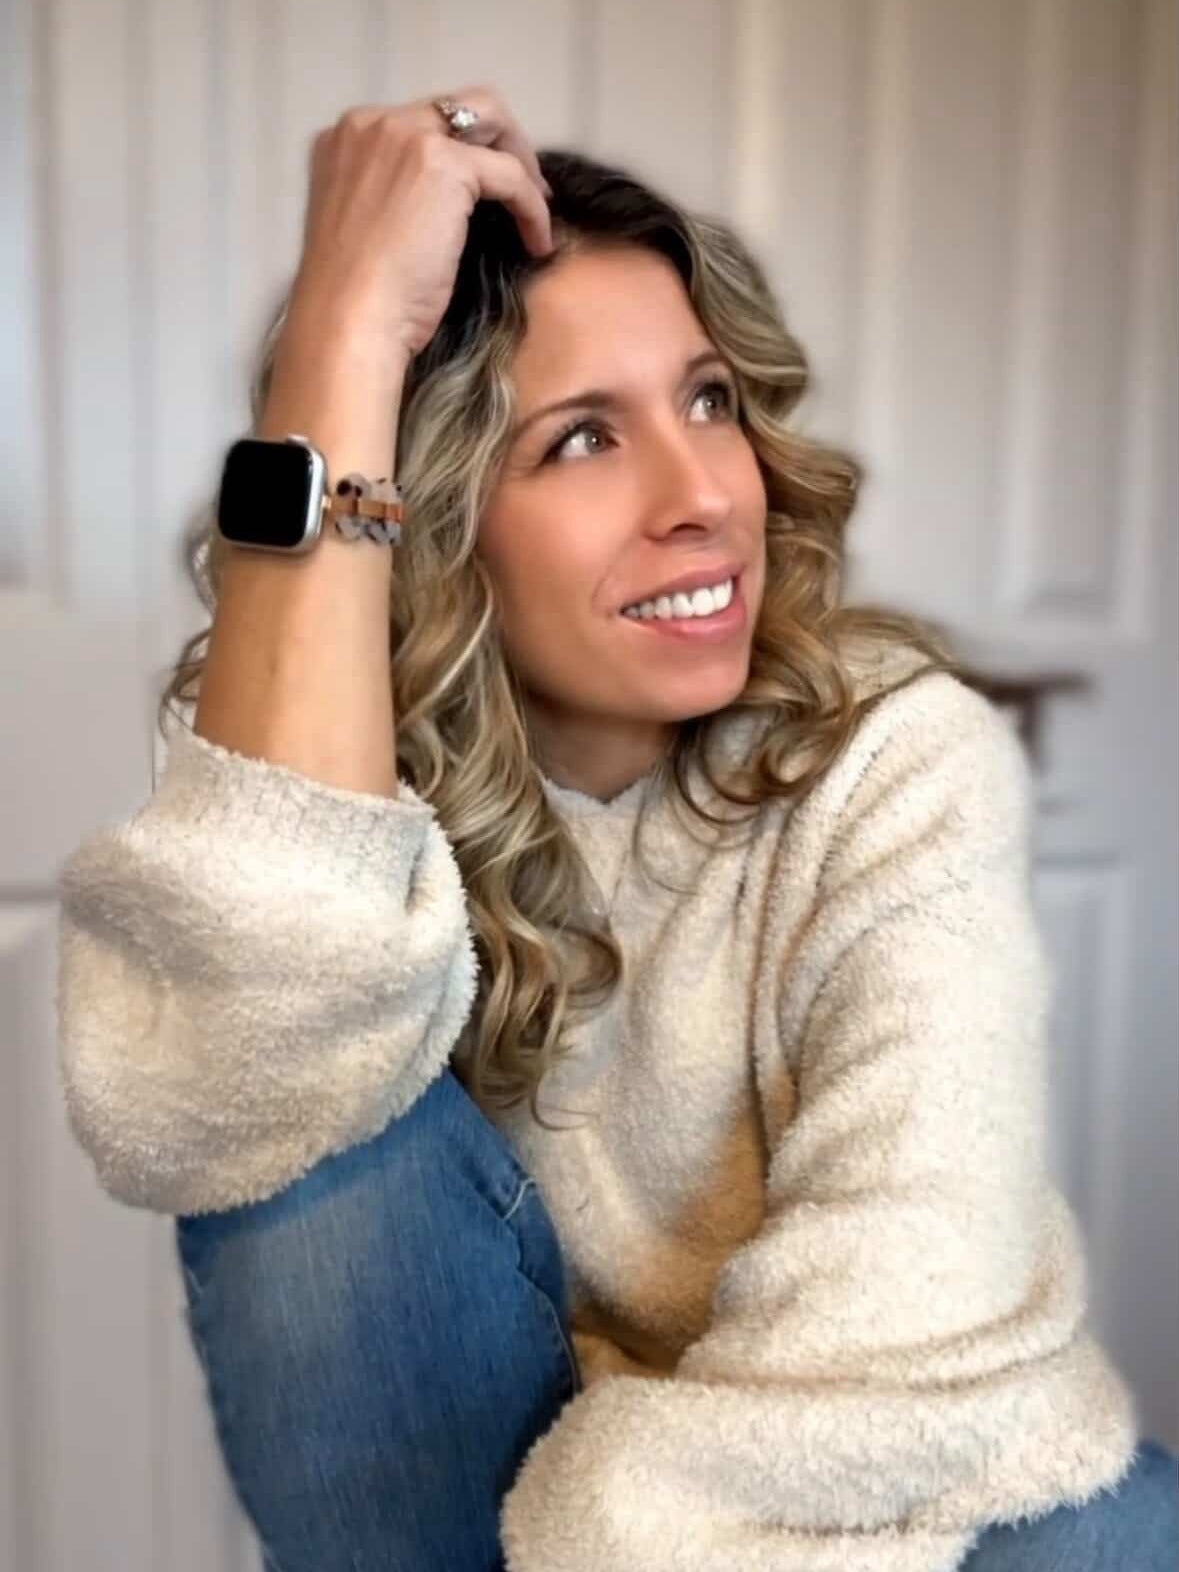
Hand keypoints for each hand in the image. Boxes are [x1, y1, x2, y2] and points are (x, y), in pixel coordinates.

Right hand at [281, 87, 552, 392]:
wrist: (349, 321)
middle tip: (527, 189)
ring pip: (490, 121)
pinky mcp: (445, 165)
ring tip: (538, 212)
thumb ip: (393, 196)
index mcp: (347, 140)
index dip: (463, 152)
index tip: (485, 190)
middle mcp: (372, 124)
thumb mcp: (368, 229)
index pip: (422, 123)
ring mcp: (406, 137)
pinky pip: (510, 174)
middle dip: (500, 142)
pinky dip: (532, 208)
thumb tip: (445, 203)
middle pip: (459, 108)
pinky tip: (538, 242)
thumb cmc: (356, 300)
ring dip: (522, 165)